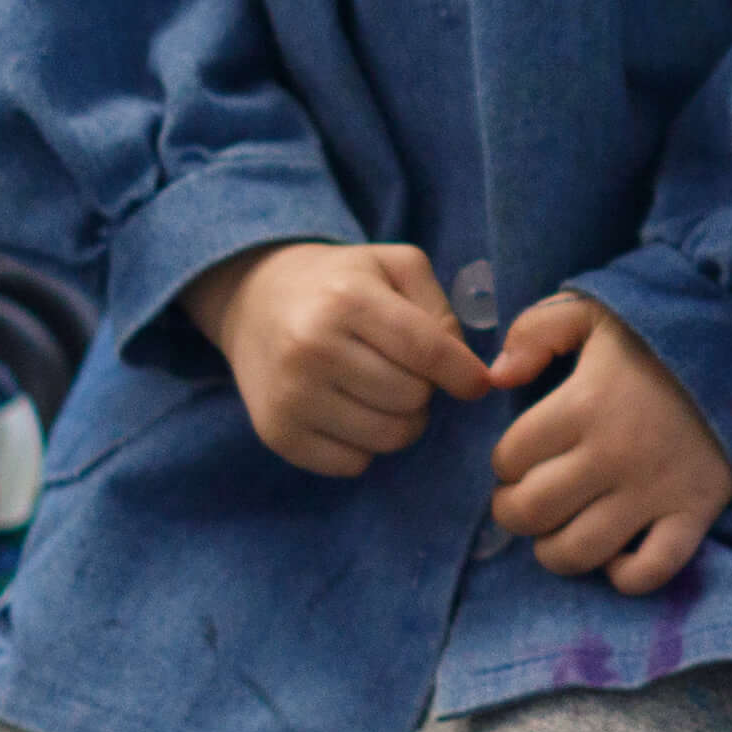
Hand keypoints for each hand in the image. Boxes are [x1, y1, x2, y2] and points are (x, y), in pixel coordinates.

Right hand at [183, 239, 499, 476]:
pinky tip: (349, 412)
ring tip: (381, 392)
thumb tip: (467, 371)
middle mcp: (313, 348)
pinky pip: (353, 464)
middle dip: (422, 389)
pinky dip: (364, 446)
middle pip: (412, 399)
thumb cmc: (340, 283)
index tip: (476, 383)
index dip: (464, 375)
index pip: (428, 353)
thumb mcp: (394, 267)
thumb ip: (440, 309)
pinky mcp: (277, 433)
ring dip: (400, 421)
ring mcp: (290, 395)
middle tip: (402, 370)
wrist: (254, 301)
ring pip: (388, 438)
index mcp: (347, 299)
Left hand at [483, 292, 731, 591]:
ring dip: (553, 550)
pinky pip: (651, 571)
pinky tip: (616, 554)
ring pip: (577, 551)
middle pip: (532, 512)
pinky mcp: (693, 513)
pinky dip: (625, 575)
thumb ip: (534, 331)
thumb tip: (496, 378)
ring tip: (558, 530)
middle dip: (514, 512)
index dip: (505, 463)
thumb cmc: (661, 335)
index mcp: (581, 404)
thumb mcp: (594, 311)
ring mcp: (653, 491)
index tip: (518, 458)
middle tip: (524, 500)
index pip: (510, 458)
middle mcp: (611, 455)